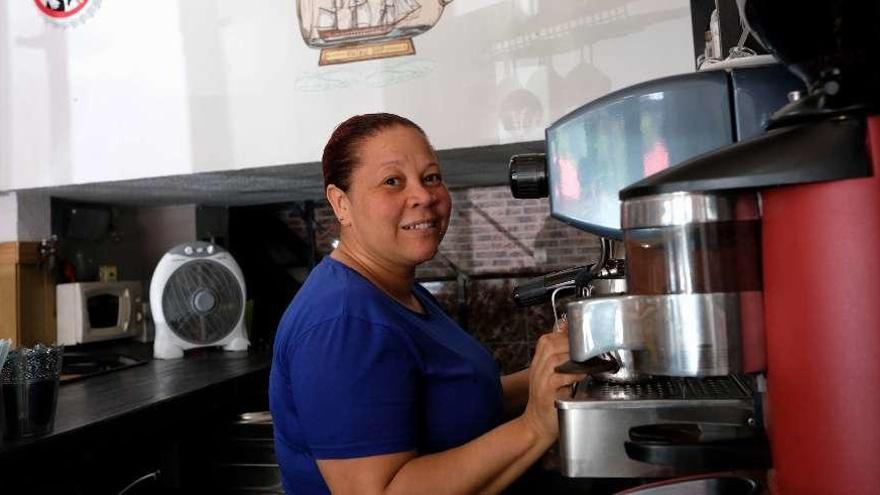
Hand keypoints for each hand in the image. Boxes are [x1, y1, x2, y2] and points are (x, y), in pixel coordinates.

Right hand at [521, 320, 585, 440]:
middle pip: (550, 344)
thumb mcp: (552, 377)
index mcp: (538, 363)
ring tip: (587, 358)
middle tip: (587, 346)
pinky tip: (583, 373)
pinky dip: (572, 374)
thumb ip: (561, 362)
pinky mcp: (546, 392)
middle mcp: (537, 368)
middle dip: (570, 342)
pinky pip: (558, 377)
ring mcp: (540, 380)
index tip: (580, 334)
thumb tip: (574, 346)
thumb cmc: (548, 401)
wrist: (537, 425)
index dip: (563, 334)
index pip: (547, 339)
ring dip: (573, 356)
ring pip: (554, 358)